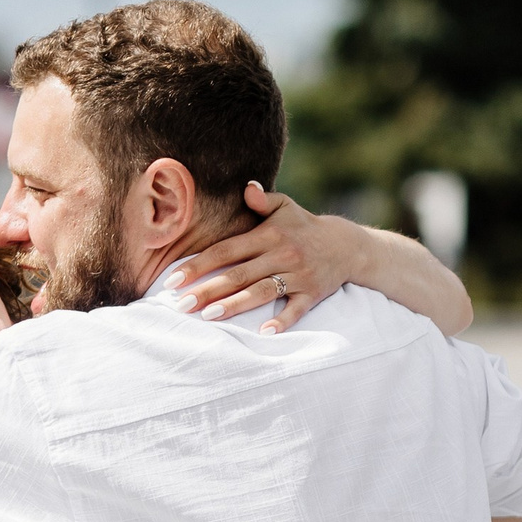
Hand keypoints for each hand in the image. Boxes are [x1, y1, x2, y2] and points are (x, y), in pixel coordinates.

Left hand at [171, 184, 361, 334]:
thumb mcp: (286, 207)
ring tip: (209, 316)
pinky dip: (282, 321)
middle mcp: (282, 254)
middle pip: (239, 274)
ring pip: (262, 292)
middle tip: (181, 305)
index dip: (199, 265)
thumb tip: (245, 188)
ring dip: (235, 305)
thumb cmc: (304, 226)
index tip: (174, 279)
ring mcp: (298, 275)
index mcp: (269, 235)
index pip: (226, 251)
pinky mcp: (313, 293)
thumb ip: (262, 200)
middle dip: (208, 290)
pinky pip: (296, 309)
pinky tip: (264, 333)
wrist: (347, 246)